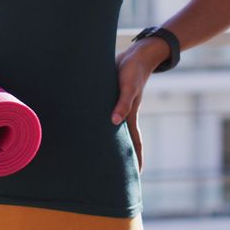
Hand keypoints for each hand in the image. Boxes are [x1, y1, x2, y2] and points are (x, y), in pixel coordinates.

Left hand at [111, 38, 164, 171]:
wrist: (136, 54)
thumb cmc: (133, 69)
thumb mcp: (128, 86)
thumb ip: (123, 103)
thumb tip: (114, 122)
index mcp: (130, 115)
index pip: (135, 142)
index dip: (136, 159)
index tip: (137, 175)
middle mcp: (124, 113)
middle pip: (123, 140)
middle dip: (121, 155)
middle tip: (115, 172)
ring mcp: (117, 105)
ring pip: (112, 128)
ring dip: (109, 140)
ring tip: (100, 154)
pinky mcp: (110, 96)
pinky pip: (106, 114)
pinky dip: (102, 123)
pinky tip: (93, 126)